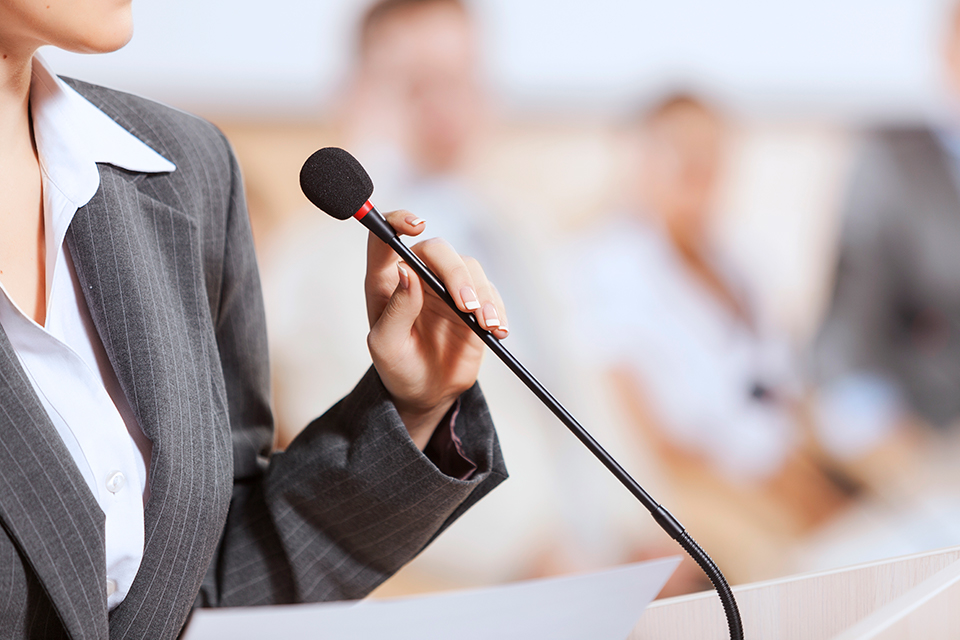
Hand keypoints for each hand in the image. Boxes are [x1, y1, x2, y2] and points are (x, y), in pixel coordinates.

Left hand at [365, 211, 508, 448]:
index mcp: (385, 279)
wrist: (426, 391)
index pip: (385, 236)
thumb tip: (406, 272)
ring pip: (469, 267)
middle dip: (456, 274)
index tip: (417, 226)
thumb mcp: (386, 346)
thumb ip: (396, 309)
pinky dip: (497, 309)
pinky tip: (497, 330)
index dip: (399, 220)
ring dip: (481, 294)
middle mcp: (417, 275)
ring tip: (486, 324)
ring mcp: (447, 286)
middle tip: (466, 306)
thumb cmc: (397, 366)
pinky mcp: (473, 302)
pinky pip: (490, 293)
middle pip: (438, 250)